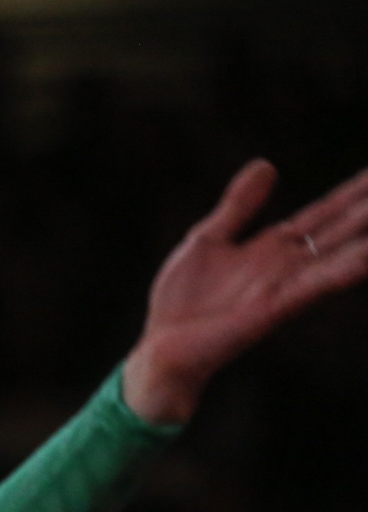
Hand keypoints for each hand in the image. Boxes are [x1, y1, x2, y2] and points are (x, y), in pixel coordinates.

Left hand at [123, 160, 367, 425]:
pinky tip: (365, 256)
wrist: (163, 347)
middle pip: (338, 230)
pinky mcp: (272, 308)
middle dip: (365, 210)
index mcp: (271, 247)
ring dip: (363, 238)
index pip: (322, 214)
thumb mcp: (209, 238)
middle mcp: (285, 265)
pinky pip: (312, 286)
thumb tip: (267, 164)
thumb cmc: (183, 300)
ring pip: (335, 255)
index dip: (350, 193)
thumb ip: (239, 206)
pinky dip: (340, 271)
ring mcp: (282, 286)